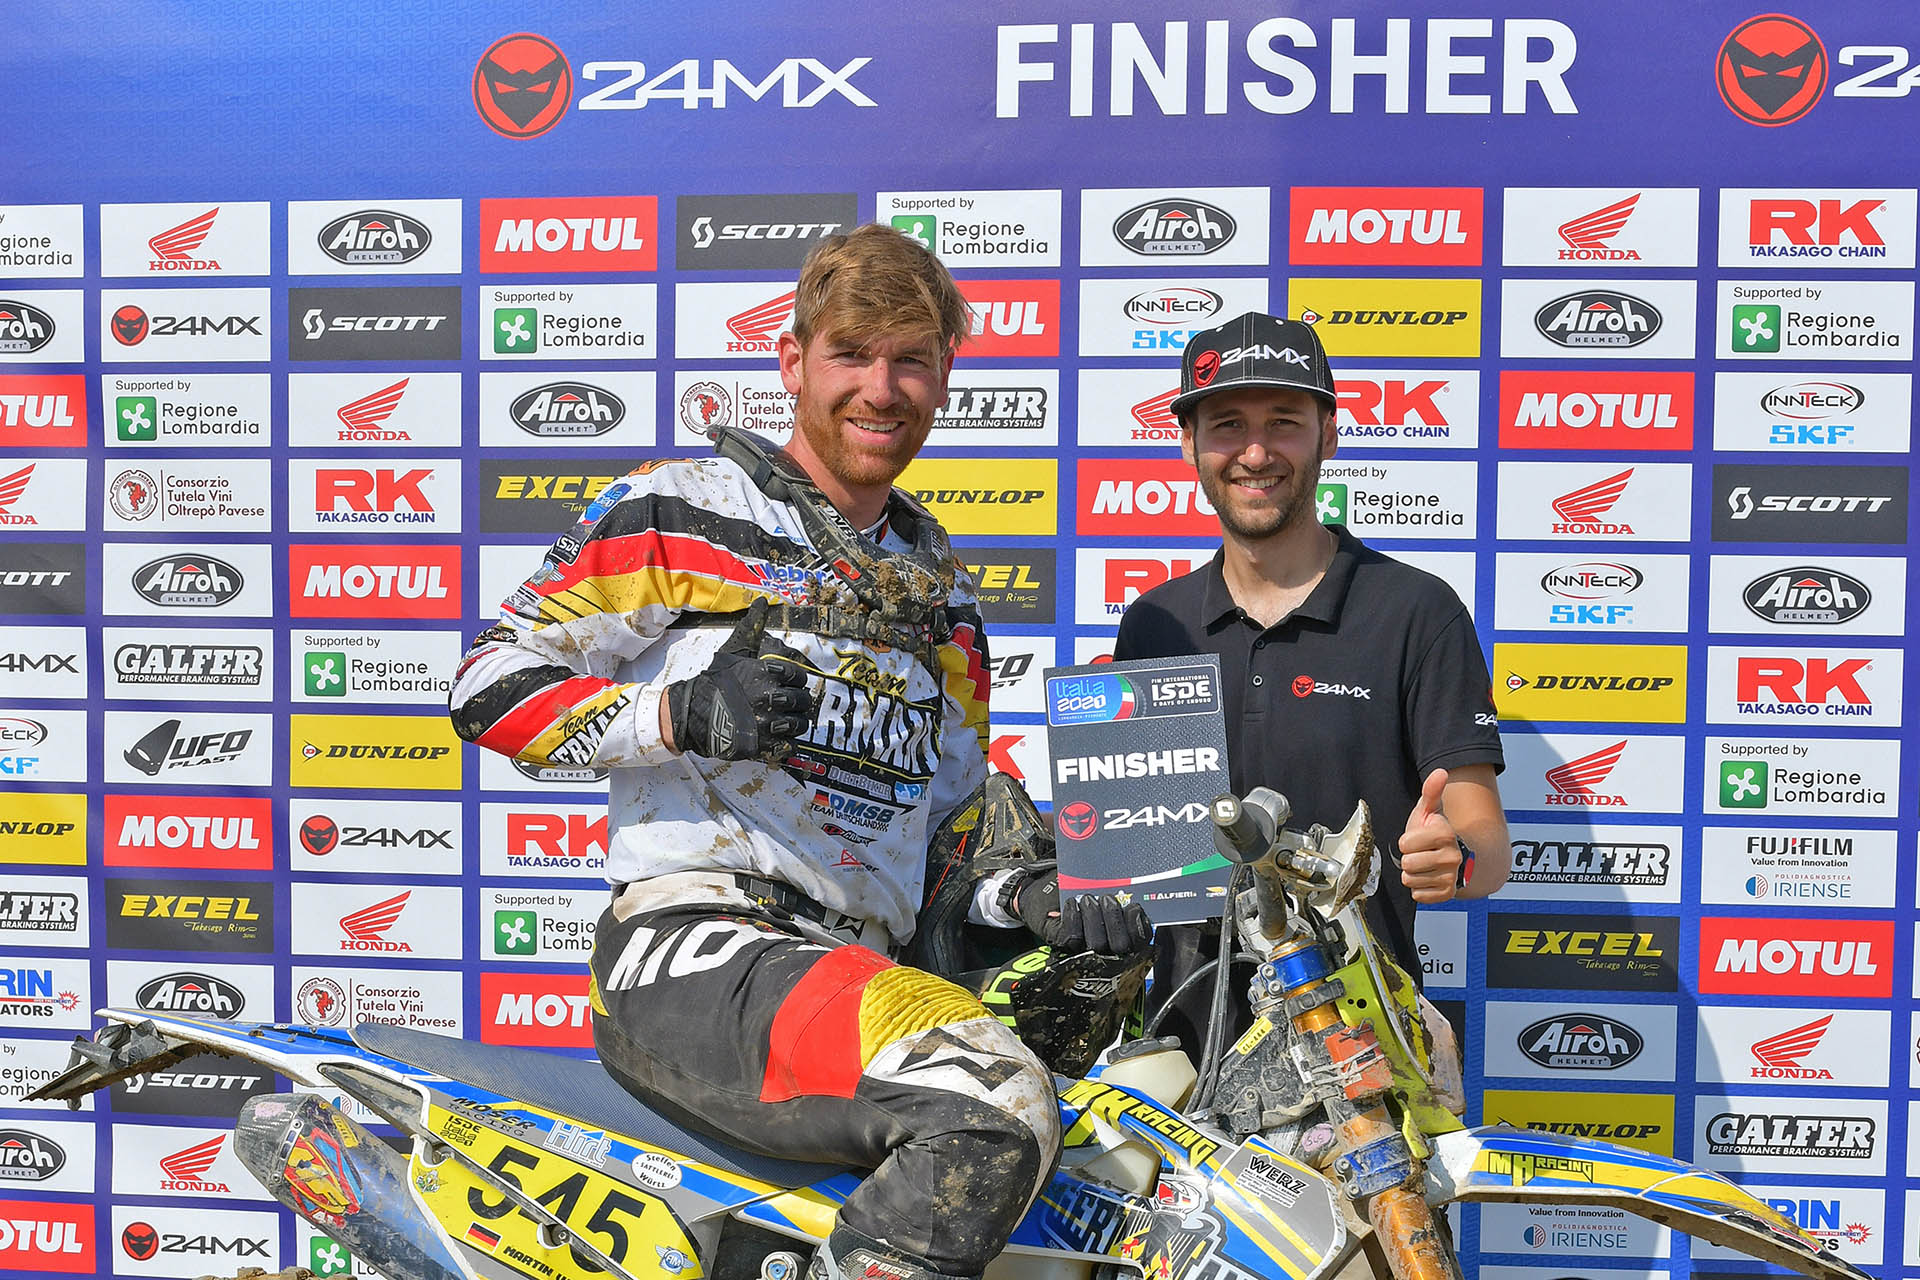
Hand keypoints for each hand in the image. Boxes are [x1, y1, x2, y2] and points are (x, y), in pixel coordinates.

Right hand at [664, 600, 813, 761]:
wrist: (690, 712)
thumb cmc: (714, 680)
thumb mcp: (733, 650)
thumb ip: (752, 627)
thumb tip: (762, 602)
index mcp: (768, 672)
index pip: (800, 676)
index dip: (796, 680)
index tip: (790, 683)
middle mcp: (770, 697)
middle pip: (803, 701)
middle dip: (799, 703)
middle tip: (789, 704)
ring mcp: (766, 723)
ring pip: (799, 725)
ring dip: (795, 724)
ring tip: (785, 722)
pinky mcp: (760, 745)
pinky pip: (788, 747)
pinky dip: (786, 745)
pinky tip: (778, 739)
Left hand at [1016, 870, 1152, 956]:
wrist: (1046, 891)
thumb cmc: (1081, 887)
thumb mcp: (1104, 886)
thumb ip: (1123, 889)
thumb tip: (1135, 886)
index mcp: (1124, 934)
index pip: (1141, 941)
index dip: (1141, 927)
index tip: (1135, 907)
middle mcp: (1107, 948)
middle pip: (1121, 946)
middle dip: (1115, 921)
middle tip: (1108, 899)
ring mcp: (1084, 949)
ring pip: (1096, 944)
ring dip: (1094, 917)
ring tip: (1088, 899)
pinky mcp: (1062, 944)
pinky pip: (1072, 937)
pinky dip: (1073, 917)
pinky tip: (1072, 903)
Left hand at [1398, 767, 1463, 903]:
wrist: (1456, 858)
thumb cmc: (1435, 833)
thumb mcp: (1430, 811)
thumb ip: (1431, 791)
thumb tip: (1440, 771)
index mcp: (1445, 834)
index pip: (1404, 844)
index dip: (1406, 841)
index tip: (1417, 839)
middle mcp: (1452, 857)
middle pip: (1407, 863)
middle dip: (1408, 858)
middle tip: (1421, 854)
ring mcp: (1451, 877)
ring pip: (1410, 880)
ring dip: (1413, 874)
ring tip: (1424, 865)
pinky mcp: (1447, 894)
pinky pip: (1418, 895)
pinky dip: (1419, 888)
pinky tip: (1429, 878)